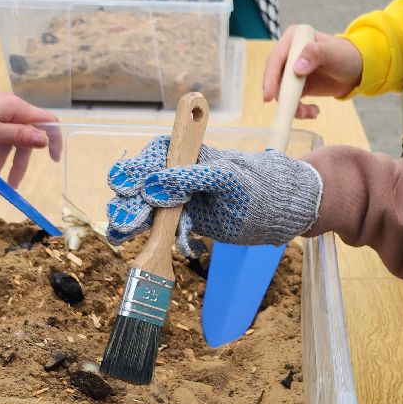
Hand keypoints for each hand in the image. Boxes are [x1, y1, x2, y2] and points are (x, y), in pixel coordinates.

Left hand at [0, 84, 63, 188]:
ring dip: (0, 162)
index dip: (54, 141)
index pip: (47, 123)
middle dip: (18, 163)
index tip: (52, 160)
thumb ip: (18, 136)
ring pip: (8, 142)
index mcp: (17, 110)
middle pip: (25, 139)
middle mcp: (12, 111)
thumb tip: (45, 140)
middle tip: (10, 185)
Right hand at [105, 136, 320, 246]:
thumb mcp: (225, 179)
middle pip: (143, 186)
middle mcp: (178, 175)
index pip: (151, 159)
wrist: (282, 212)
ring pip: (149, 210)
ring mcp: (181, 199)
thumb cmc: (257, 186)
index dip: (133, 172)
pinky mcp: (188, 221)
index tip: (122, 187)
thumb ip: (189, 179)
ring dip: (134, 223)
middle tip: (122, 221)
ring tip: (121, 235)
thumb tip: (152, 188)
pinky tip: (161, 249)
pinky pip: (166, 230)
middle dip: (129, 203)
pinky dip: (160, 240)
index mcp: (186, 154)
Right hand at [262, 27, 363, 119]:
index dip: (270, 78)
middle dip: (283, 97)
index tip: (269, 96)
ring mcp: (292, 71)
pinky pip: (291, 101)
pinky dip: (300, 110)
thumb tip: (297, 68)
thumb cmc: (346, 55)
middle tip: (293, 111)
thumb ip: (315, 54)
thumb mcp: (332, 52)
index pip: (276, 59)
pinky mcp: (297, 86)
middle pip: (275, 78)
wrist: (356, 70)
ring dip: (294, 106)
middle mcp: (289, 54)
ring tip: (311, 113)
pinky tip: (314, 111)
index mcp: (293, 39)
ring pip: (282, 92)